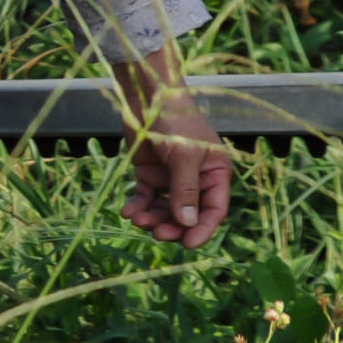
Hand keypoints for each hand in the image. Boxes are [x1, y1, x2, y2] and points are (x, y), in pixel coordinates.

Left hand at [118, 64, 231, 247]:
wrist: (147, 97)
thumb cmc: (175, 121)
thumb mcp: (184, 155)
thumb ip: (186, 190)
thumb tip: (187, 224)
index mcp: (215, 173)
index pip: (213, 209)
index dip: (203, 228)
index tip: (189, 244)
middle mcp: (195, 179)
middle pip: (187, 214)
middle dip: (173, 226)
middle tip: (157, 233)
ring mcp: (171, 177)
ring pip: (164, 209)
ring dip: (153, 218)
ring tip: (138, 220)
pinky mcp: (149, 174)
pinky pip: (145, 197)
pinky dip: (137, 206)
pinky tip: (128, 212)